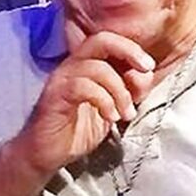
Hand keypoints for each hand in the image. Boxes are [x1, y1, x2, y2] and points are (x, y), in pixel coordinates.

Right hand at [13, 28, 153, 177]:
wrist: (47, 155)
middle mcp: (71, 67)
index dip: (131, 49)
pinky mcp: (55, 96)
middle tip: (145, 70)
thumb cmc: (77, 132)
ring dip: (120, 91)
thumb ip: (127, 92)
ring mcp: (62, 79)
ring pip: (98, 68)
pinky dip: (104, 101)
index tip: (148, 67)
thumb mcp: (111, 110)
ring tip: (125, 114)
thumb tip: (144, 76)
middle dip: (128, 51)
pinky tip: (110, 117)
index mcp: (85, 66)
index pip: (108, 41)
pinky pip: (84, 87)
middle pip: (101, 40)